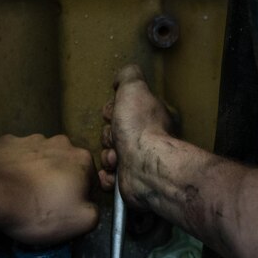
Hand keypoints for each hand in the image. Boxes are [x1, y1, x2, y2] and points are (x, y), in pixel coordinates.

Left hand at [0, 133, 98, 245]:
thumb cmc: (41, 210)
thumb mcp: (82, 222)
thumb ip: (95, 210)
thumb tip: (89, 205)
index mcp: (82, 158)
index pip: (90, 179)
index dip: (80, 196)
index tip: (66, 208)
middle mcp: (60, 142)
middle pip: (66, 165)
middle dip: (60, 180)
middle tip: (45, 201)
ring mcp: (31, 138)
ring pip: (41, 157)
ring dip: (38, 171)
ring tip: (24, 191)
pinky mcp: (6, 141)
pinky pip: (16, 155)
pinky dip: (15, 166)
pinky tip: (8, 181)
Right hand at [99, 65, 175, 203]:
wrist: (145, 166)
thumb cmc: (141, 126)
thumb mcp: (134, 87)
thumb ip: (128, 75)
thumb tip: (121, 78)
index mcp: (150, 118)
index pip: (120, 111)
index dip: (111, 111)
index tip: (114, 115)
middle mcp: (148, 140)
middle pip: (111, 133)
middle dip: (108, 136)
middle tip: (117, 138)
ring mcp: (140, 162)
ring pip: (108, 156)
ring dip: (108, 156)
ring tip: (118, 158)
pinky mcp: (131, 182)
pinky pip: (109, 178)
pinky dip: (108, 176)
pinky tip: (114, 173)